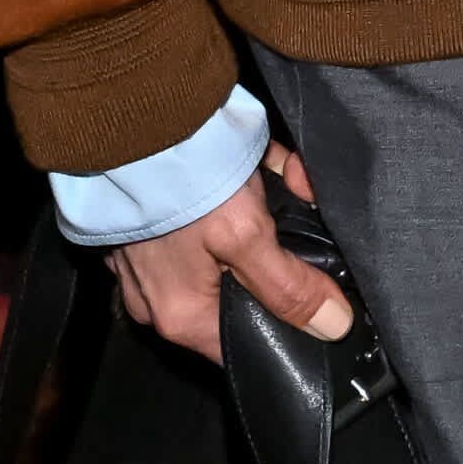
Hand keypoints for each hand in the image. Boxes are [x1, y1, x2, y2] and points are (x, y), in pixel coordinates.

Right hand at [109, 145, 350, 363]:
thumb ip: (287, 285)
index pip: (248, 342)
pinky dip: (240, 190)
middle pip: (243, 290)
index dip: (291, 321)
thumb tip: (332, 327)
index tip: (326, 291)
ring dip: (266, 210)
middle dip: (281, 248)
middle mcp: (160, 300)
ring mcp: (151, 262)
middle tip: (301, 205)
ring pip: (232, 247)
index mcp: (182, 318)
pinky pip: (209, 218)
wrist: (130, 121)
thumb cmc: (180, 182)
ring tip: (283, 173)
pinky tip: (257, 162)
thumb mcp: (245, 235)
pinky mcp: (151, 224)